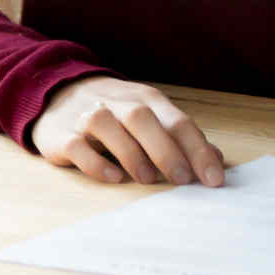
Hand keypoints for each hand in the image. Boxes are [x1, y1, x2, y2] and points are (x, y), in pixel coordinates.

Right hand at [30, 77, 226, 185]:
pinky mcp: (62, 135)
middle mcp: (118, 103)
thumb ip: (181, 139)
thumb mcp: (151, 117)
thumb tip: (217, 160)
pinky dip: (96, 162)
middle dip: (166, 150)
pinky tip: (113, 177)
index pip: (177, 121)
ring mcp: (86, 116)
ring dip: (132, 153)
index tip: (214, 179)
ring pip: (108, 125)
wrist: (57, 94)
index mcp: (146, 99)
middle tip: (183, 180)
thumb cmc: (116, 113)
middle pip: (143, 118)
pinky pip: (78, 146)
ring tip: (149, 179)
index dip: (198, 149)